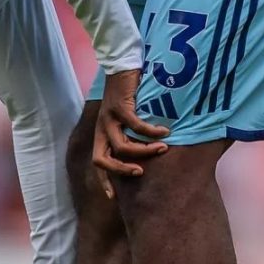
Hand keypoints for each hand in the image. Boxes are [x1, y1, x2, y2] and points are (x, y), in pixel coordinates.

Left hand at [92, 69, 169, 197]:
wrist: (122, 66)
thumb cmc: (127, 94)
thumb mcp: (125, 118)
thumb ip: (130, 134)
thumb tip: (147, 153)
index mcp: (101, 134)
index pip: (98, 163)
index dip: (104, 182)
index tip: (113, 198)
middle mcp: (101, 129)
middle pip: (102, 159)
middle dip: (121, 171)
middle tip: (140, 172)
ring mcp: (108, 118)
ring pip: (122, 146)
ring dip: (144, 151)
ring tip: (163, 148)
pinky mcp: (120, 107)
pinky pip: (136, 126)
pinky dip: (152, 131)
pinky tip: (166, 130)